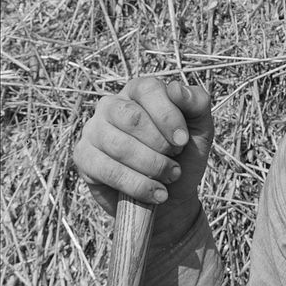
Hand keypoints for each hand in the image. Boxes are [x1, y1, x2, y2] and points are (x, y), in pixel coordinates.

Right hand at [73, 78, 213, 232]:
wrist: (172, 197)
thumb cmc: (184, 156)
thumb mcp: (201, 127)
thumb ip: (197, 102)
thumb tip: (175, 88)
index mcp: (139, 90)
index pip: (148, 90)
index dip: (168, 116)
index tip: (183, 141)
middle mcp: (112, 104)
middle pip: (132, 118)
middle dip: (160, 144)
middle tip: (176, 159)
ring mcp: (93, 130)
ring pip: (120, 145)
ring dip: (152, 166)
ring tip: (170, 177)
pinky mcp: (84, 157)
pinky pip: (108, 170)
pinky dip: (137, 185)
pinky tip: (156, 193)